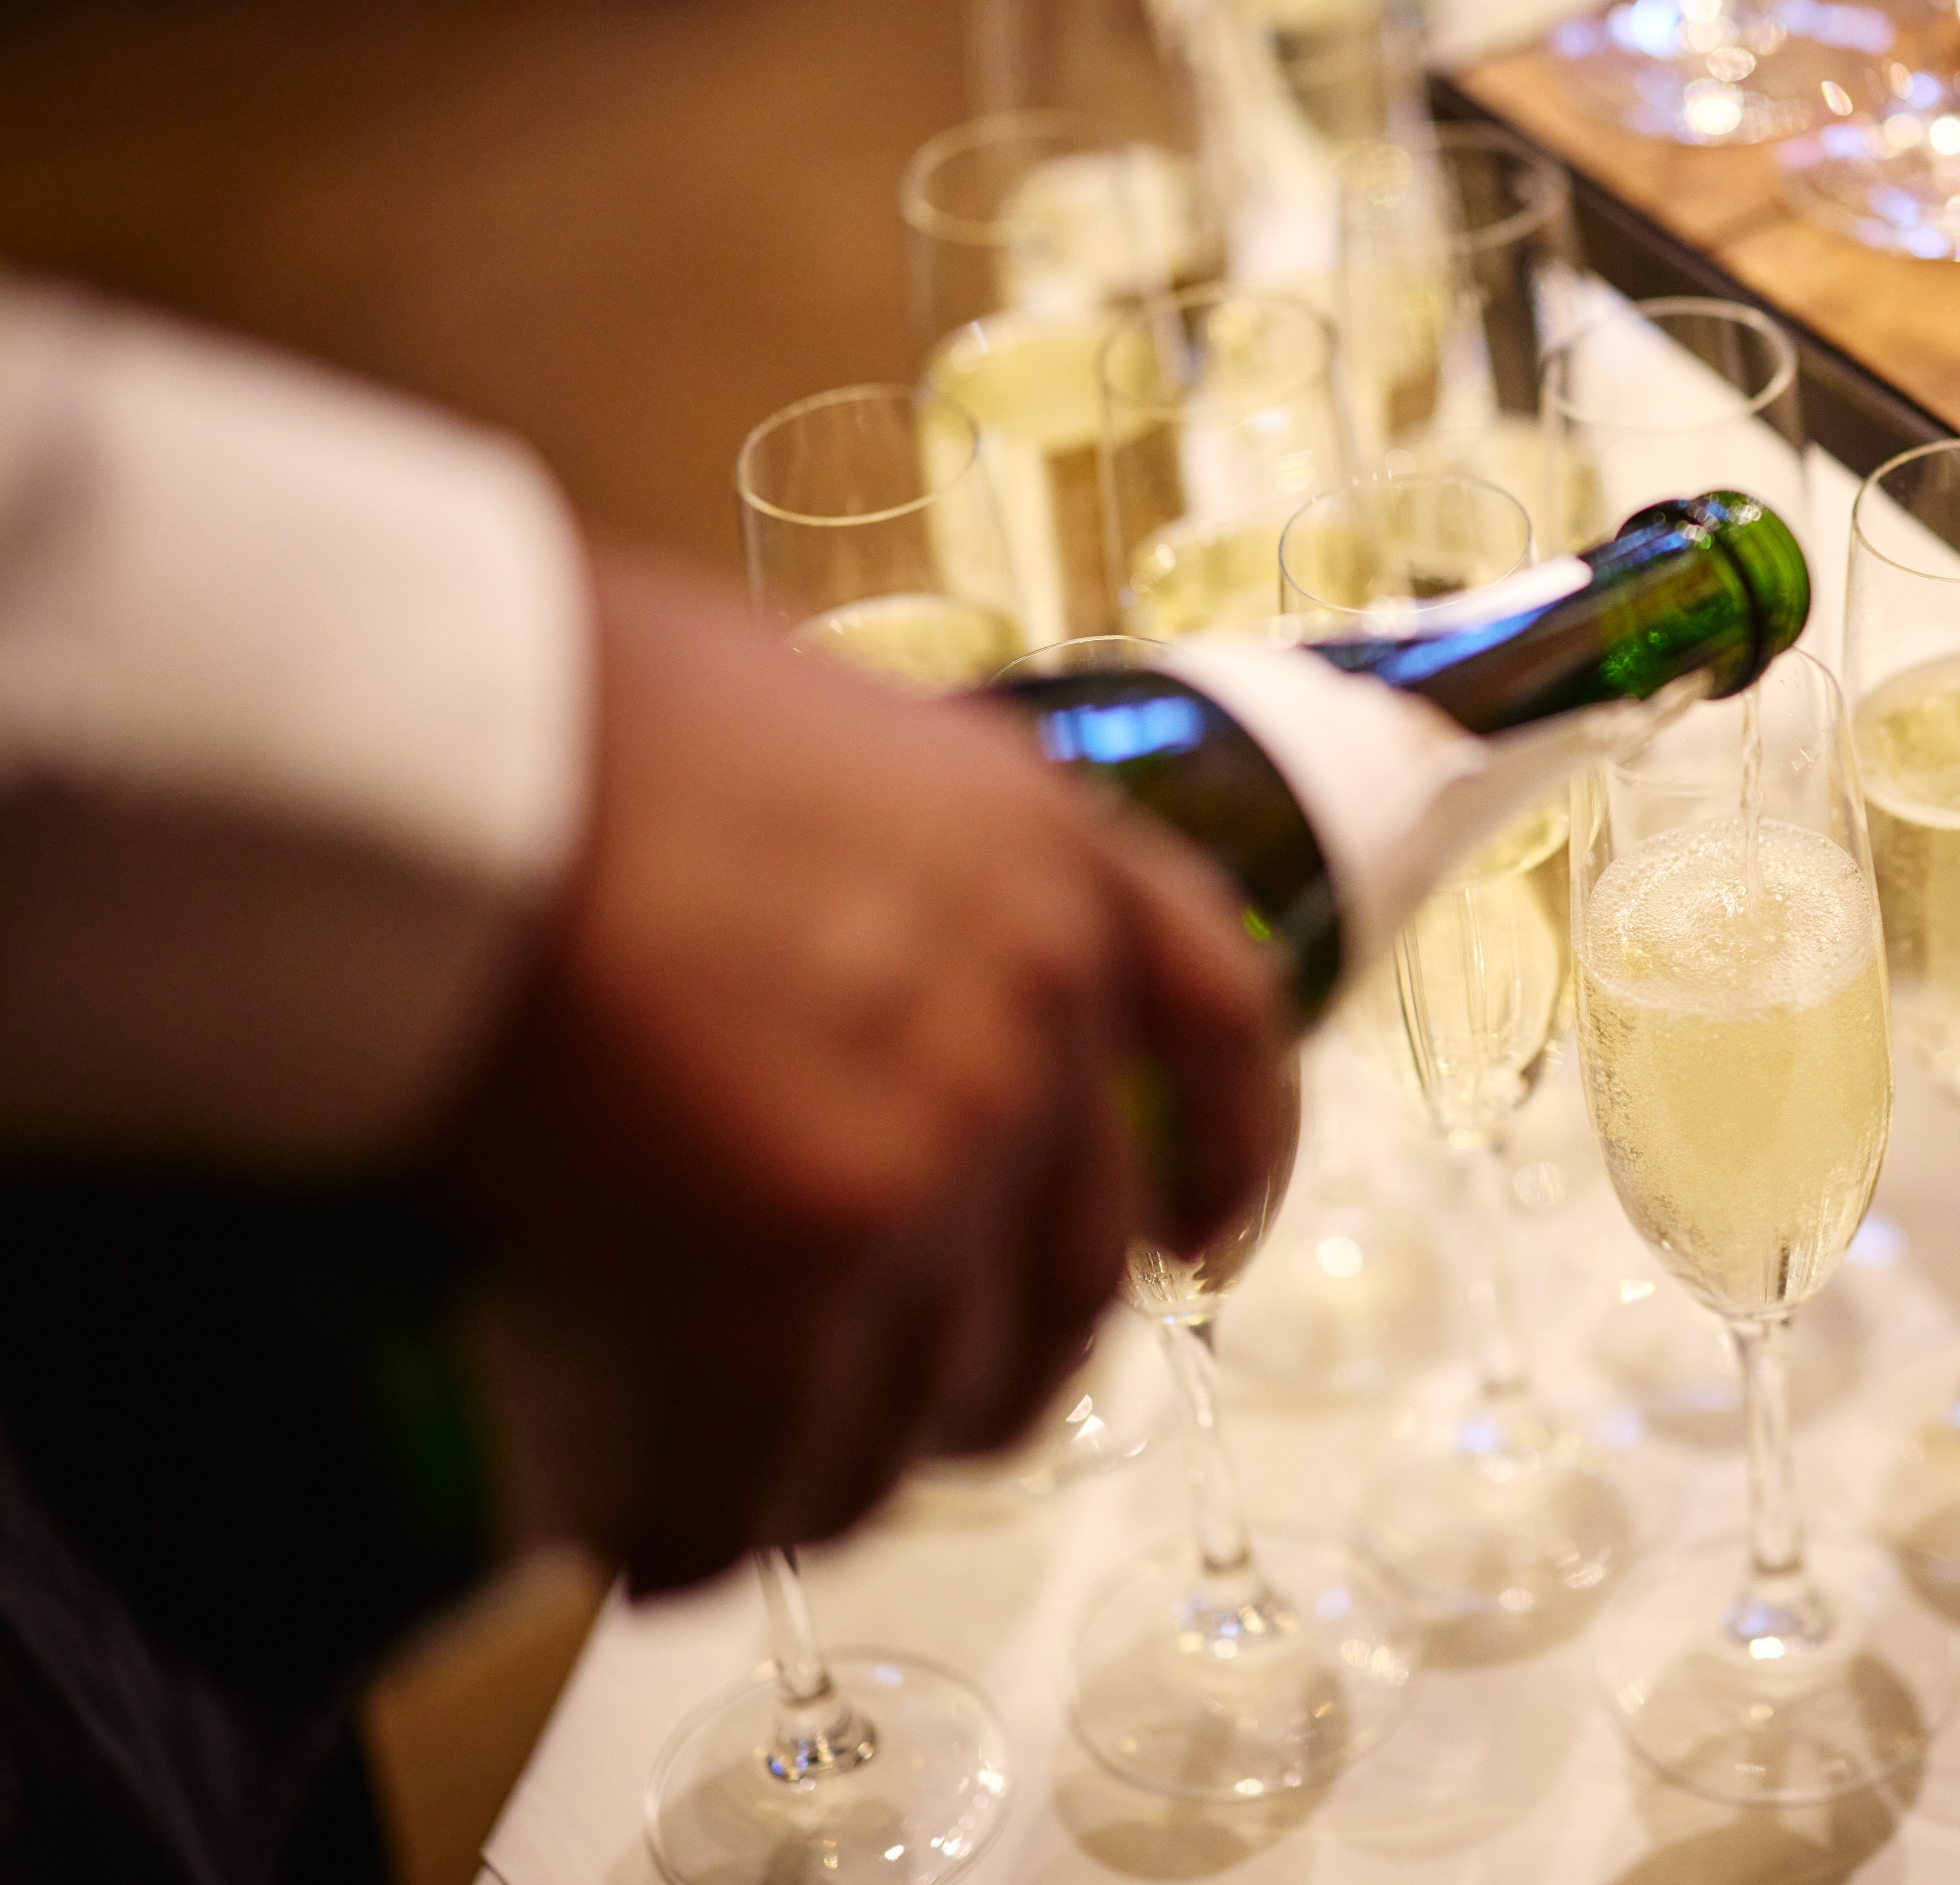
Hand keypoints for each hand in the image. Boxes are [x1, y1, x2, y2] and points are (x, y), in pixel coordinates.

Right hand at [434, 554, 1288, 1589]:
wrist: (437, 744)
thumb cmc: (563, 704)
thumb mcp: (803, 720)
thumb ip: (863, 839)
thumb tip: (802, 924)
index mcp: (1048, 860)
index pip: (1219, 1030)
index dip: (1227, 1158)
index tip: (1204, 1246)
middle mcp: (1029, 1016)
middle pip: (1074, 1267)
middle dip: (1003, 1369)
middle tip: (916, 1414)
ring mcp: (926, 1158)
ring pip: (935, 1390)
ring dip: (861, 1470)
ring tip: (770, 1502)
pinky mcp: (785, 1277)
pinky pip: (774, 1454)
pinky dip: (721, 1524)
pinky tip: (660, 1551)